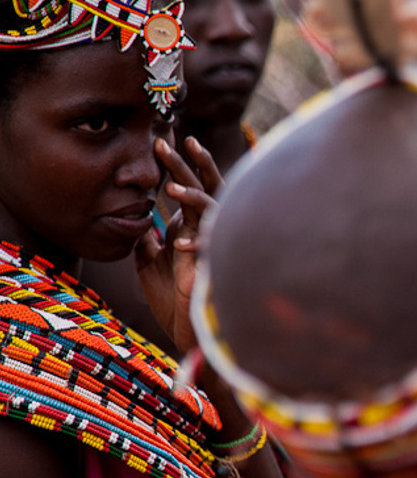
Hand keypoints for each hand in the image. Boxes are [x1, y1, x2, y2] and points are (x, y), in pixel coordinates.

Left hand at [136, 136, 222, 353]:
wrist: (188, 335)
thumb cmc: (174, 301)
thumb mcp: (150, 266)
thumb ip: (146, 243)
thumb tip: (138, 224)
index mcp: (190, 228)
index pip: (185, 190)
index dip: (176, 166)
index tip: (163, 142)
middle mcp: (204, 232)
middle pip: (200, 188)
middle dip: (183, 166)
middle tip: (164, 144)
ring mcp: (213, 248)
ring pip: (210, 212)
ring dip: (192, 200)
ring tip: (171, 190)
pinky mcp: (216, 269)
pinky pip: (209, 251)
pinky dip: (193, 246)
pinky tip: (176, 244)